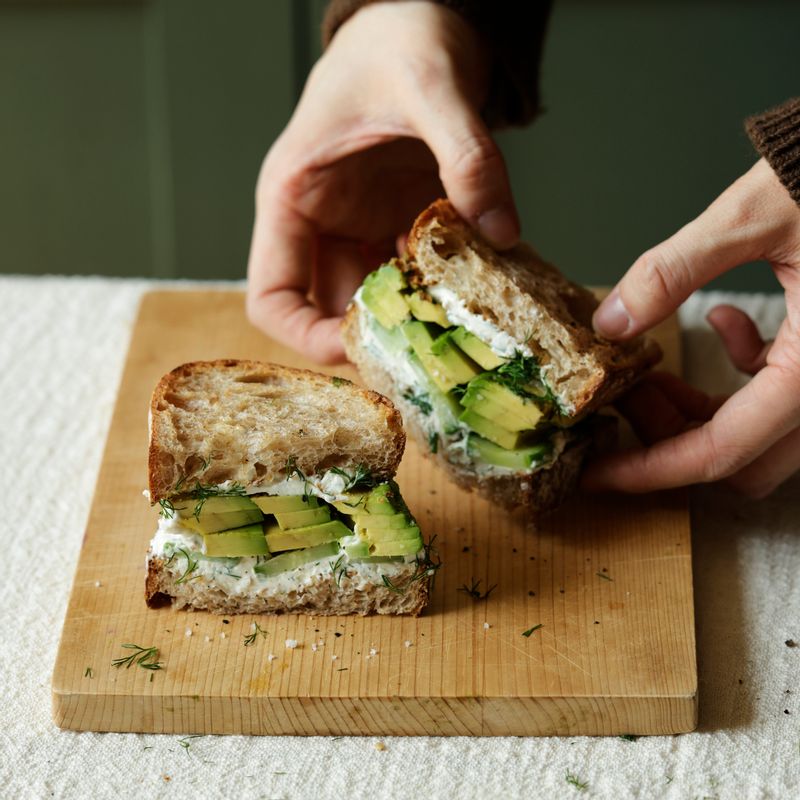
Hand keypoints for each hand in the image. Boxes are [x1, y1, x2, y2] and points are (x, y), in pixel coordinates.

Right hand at [246, 2, 518, 363]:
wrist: (420, 18)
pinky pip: (417, 280)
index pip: (271, 297)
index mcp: (293, 199)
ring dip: (418, 322)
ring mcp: (362, 230)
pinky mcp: (399, 227)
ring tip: (463, 329)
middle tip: (430, 352)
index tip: (359, 348)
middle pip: (331, 313)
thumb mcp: (430, 84)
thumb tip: (498, 232)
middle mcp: (321, 225)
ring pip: (378, 305)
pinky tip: (481, 292)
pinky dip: (444, 294)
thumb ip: (465, 154)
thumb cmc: (397, 40)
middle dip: (377, 339)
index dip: (305, 336)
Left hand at [584, 158, 799, 496]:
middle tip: (623, 399)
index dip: (651, 470)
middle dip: (671, 437)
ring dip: (699, 409)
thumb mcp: (760, 212)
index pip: (721, 452)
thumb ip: (676, 269)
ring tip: (651, 370)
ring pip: (760, 429)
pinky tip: (720, 319)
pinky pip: (786, 388)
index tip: (600, 474)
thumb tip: (613, 321)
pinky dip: (743, 369)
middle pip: (740, 456)